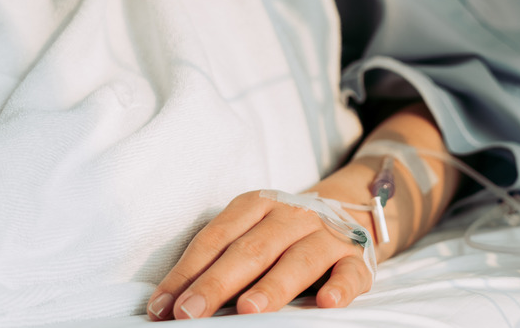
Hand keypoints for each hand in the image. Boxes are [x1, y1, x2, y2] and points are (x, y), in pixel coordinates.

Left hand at [146, 190, 372, 319]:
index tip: (163, 307)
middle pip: (252, 250)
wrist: (350, 211)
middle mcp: (293, 216)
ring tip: (249, 310)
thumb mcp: (251, 232)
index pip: (216, 238)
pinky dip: (341, 287)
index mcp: (258, 205)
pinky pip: (350, 273)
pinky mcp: (357, 258)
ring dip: (273, 286)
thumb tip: (171, 305)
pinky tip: (327, 302)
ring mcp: (327, 236)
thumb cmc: (284, 234)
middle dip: (218, 283)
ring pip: (299, 261)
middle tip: (190, 313)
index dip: (188, 272)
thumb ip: (218, 262)